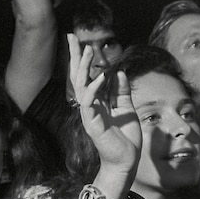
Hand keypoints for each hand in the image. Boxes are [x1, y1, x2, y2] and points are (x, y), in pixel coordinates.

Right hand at [68, 33, 140, 174]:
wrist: (126, 161)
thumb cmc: (125, 138)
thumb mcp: (126, 109)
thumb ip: (121, 91)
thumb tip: (118, 72)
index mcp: (96, 102)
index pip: (86, 76)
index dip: (81, 59)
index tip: (78, 41)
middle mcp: (89, 106)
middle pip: (78, 77)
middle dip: (75, 57)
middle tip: (72, 37)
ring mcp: (88, 114)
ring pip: (81, 86)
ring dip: (83, 68)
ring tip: (87, 51)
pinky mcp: (92, 123)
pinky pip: (89, 102)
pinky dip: (94, 88)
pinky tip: (100, 77)